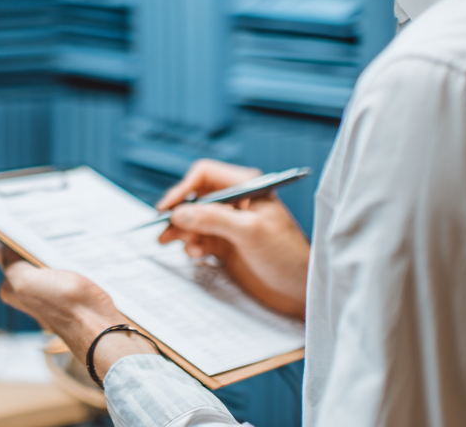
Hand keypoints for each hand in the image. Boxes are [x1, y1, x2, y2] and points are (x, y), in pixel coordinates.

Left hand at [0, 242, 156, 379]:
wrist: (98, 324)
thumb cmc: (64, 306)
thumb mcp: (27, 281)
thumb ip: (9, 264)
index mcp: (13, 288)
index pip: (7, 255)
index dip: (14, 240)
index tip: (23, 227)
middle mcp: (28, 290)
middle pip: (26, 256)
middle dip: (33, 243)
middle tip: (44, 233)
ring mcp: (49, 288)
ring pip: (45, 259)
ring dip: (51, 249)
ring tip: (59, 243)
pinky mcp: (68, 287)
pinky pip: (63, 265)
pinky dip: (66, 257)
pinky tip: (71, 253)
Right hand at [157, 159, 310, 318]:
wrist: (300, 290)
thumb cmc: (286, 254)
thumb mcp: (250, 231)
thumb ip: (214, 219)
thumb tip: (179, 213)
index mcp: (246, 187)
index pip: (204, 175)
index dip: (183, 189)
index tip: (167, 209)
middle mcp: (235, 203)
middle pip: (194, 198)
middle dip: (179, 214)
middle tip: (165, 233)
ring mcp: (229, 225)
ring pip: (193, 220)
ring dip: (182, 231)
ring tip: (179, 245)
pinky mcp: (226, 246)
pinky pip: (199, 239)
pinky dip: (192, 245)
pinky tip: (196, 254)